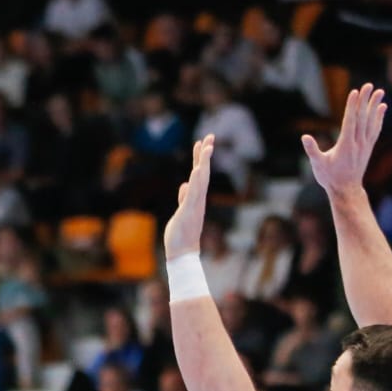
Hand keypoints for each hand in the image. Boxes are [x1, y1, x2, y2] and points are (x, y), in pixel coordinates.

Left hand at [163, 134, 214, 259]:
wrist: (183, 253)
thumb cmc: (181, 234)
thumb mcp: (182, 211)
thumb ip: (184, 198)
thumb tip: (184, 185)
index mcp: (196, 198)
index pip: (199, 175)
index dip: (200, 158)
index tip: (202, 142)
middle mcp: (198, 199)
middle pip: (203, 173)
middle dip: (205, 154)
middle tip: (210, 136)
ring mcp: (195, 205)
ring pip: (201, 180)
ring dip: (203, 163)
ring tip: (206, 147)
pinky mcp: (188, 212)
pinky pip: (194, 194)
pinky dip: (196, 182)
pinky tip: (197, 170)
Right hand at [302, 84, 384, 198]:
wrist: (346, 190)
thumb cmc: (329, 177)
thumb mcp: (317, 164)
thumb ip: (312, 150)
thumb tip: (305, 137)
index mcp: (345, 145)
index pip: (350, 121)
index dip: (353, 106)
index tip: (355, 92)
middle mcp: (358, 143)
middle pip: (362, 117)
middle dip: (365, 101)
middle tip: (368, 85)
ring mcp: (365, 144)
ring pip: (371, 121)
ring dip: (375, 105)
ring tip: (379, 91)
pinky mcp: (368, 147)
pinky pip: (375, 129)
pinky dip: (379, 117)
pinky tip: (381, 108)